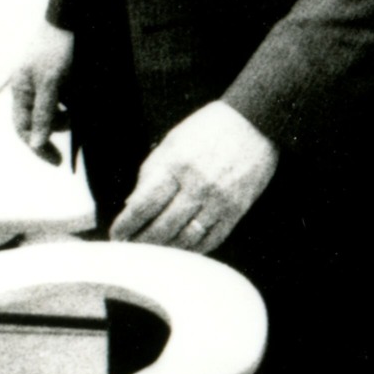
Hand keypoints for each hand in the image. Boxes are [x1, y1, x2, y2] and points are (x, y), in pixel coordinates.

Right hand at [6, 20, 73, 154]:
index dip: (38, 146)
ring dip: (68, 114)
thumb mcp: (52, 82)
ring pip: (56, 108)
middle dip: (57, 127)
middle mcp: (31, 86)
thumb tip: (36, 144)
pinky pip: (67, 95)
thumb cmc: (58, 47)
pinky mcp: (63, 72)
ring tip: (83, 112)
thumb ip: (44, 113)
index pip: (24, 128)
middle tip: (75, 130)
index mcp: (21, 89)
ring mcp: (47, 78)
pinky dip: (75, 102)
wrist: (74, 13)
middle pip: (41, 119)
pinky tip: (86, 100)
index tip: (56, 161)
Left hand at [109, 99, 278, 250]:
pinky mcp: (237, 209)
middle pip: (162, 228)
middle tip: (132, 250)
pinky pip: (211, 240)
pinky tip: (181, 249)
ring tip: (153, 254)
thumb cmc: (209, 129)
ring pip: (185, 239)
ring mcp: (219, 199)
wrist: (256, 120)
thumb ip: (150, 172)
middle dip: (142, 243)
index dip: (126, 226)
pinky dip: (193, 250)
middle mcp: (198, 184)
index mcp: (177, 164)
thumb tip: (132, 205)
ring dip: (165, 250)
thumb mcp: (173, 141)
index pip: (143, 206)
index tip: (117, 236)